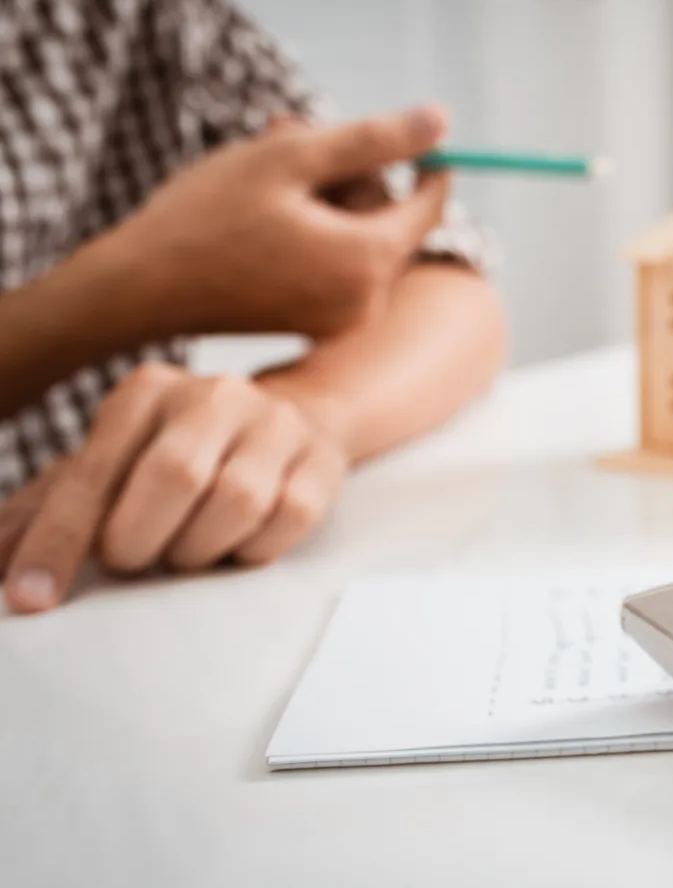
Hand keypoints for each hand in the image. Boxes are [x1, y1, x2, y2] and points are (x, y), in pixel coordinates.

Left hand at [0, 363, 348, 613]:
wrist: (289, 421)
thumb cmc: (183, 453)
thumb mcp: (112, 467)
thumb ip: (50, 510)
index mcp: (147, 392)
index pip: (93, 472)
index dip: (59, 541)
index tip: (32, 597)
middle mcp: (215, 395)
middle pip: (174, 476)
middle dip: (141, 539)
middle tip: (134, 558)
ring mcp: (277, 426)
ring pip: (237, 501)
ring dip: (200, 549)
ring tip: (187, 549)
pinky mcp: (322, 461)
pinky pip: (288, 520)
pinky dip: (253, 549)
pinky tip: (236, 543)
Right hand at [110, 105, 453, 338]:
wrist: (140, 289)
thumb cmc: (207, 217)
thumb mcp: (292, 159)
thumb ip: (374, 141)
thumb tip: (442, 124)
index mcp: (368, 261)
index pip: (428, 205)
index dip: (425, 165)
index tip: (408, 137)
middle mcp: (367, 302)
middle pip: (388, 220)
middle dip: (349, 173)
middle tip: (288, 128)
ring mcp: (341, 321)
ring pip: (358, 239)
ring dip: (326, 198)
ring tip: (265, 167)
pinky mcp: (316, 326)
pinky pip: (335, 266)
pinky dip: (313, 231)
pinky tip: (266, 208)